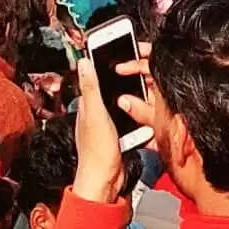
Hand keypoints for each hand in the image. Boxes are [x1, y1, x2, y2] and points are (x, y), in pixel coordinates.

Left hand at [66, 38, 142, 205]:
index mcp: (88, 105)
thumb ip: (91, 88)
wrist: (105, 183)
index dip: (102, 61)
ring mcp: (107, 126)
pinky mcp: (118, 137)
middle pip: (110, 89)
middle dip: (121, 79)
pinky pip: (129, 121)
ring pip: (121, 105)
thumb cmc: (97, 152)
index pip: (94, 76)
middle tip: (134, 65)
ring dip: (131, 99)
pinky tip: (144, 115)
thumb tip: (84, 60)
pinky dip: (136, 117)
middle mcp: (95, 114)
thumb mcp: (96, 114)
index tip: (111, 46)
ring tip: (142, 88)